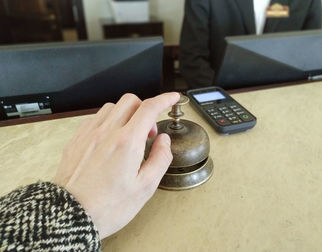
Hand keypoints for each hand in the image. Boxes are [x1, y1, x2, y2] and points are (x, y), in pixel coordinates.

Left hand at [54, 92, 179, 238]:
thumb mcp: (145, 187)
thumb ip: (160, 159)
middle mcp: (107, 133)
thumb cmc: (107, 206)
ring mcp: (89, 134)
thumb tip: (164, 141)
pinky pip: (96, 118)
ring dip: (126, 114)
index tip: (172, 98)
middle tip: (148, 131)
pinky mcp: (77, 140)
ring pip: (112, 107)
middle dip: (145, 109)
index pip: (149, 108)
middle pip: (130, 101)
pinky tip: (110, 138)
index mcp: (127, 143)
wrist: (70, 215)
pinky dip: (109, 121)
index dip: (165, 99)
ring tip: (129, 136)